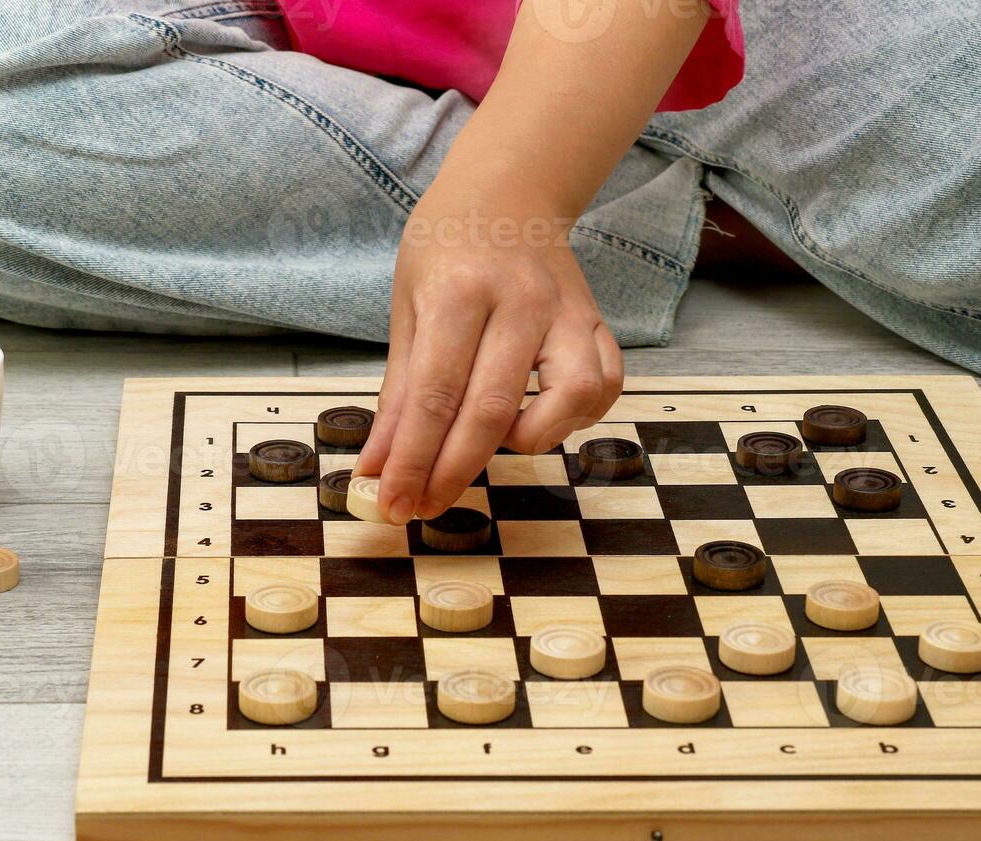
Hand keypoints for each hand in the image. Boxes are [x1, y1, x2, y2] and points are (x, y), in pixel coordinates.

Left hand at [356, 177, 623, 522]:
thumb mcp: (407, 307)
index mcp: (459, 289)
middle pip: (490, 410)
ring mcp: (568, 311)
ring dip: (522, 443)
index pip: (433, 395)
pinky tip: (533, 421)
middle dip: (451, 473)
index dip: (411, 461)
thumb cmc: (446, 247)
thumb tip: (378, 468)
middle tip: (421, 508)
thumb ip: (398, 393)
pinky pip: (602, 389)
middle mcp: (521, 299)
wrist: (509, 191)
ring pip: (566, 402)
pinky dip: (571, 419)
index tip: (391, 504)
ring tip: (484, 444)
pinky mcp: (596, 324)